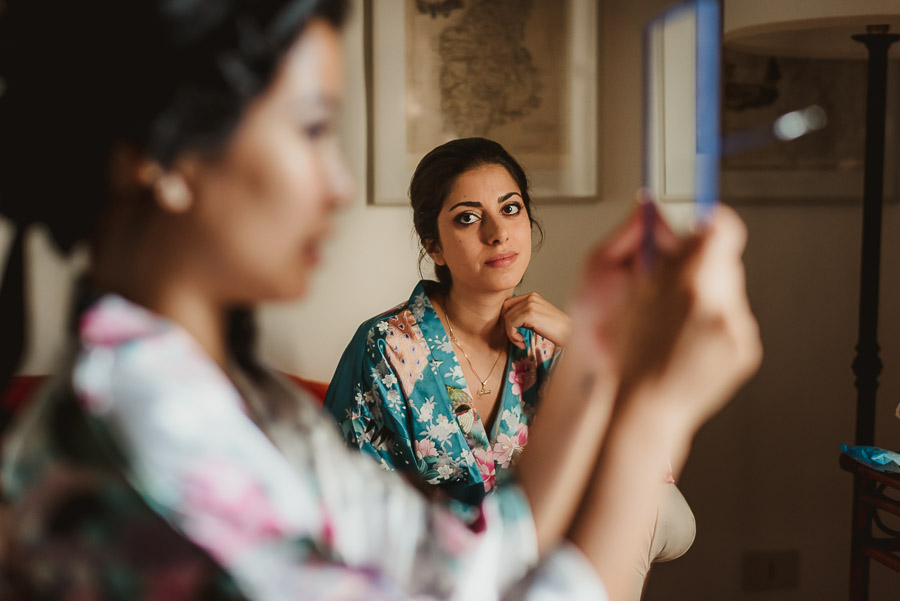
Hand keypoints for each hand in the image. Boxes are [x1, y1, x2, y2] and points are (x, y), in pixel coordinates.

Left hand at [501, 292, 571, 349]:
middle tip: (513, 337)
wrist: (569, 334)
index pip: (509, 303)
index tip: (509, 331)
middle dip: (505, 325)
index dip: (505, 317)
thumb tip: (506, 322)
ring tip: (520, 342)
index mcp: (532, 296)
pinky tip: (522, 342)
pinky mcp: (529, 314)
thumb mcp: (537, 318)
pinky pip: (511, 324)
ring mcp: (530, 304)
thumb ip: (523, 316)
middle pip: (506, 309)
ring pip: (507, 318)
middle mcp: (531, 297)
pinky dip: (513, 336)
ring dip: (510, 334)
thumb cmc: (556, 330)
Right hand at [569, 202, 760, 428]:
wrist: (648, 406)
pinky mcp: (746, 349)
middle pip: (724, 260)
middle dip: (702, 263)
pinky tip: (689, 339)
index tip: (700, 222)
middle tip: (676, 276)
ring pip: (729, 290)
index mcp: (691, 287)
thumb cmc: (631, 354)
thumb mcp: (634, 294)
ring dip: (708, 293)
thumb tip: (660, 214)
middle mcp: (722, 306)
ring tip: (677, 318)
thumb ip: (656, 252)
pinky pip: (735, 319)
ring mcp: (738, 330)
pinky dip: (715, 321)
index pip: (722, 229)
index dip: (710, 221)